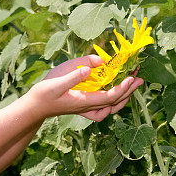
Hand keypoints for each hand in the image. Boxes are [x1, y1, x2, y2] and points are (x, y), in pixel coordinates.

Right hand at [23, 55, 143, 120]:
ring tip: (133, 84)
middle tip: (140, 77)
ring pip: (111, 106)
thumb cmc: (43, 94)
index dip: (122, 88)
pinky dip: (113, 103)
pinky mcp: (83, 106)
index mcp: (84, 101)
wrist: (35, 108)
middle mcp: (88, 106)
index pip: (110, 96)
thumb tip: (91, 67)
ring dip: (124, 95)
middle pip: (115, 101)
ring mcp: (86, 108)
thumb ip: (74, 75)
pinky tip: (115, 96)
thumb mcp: (56, 82)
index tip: (131, 78)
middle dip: (129, 89)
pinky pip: (104, 108)